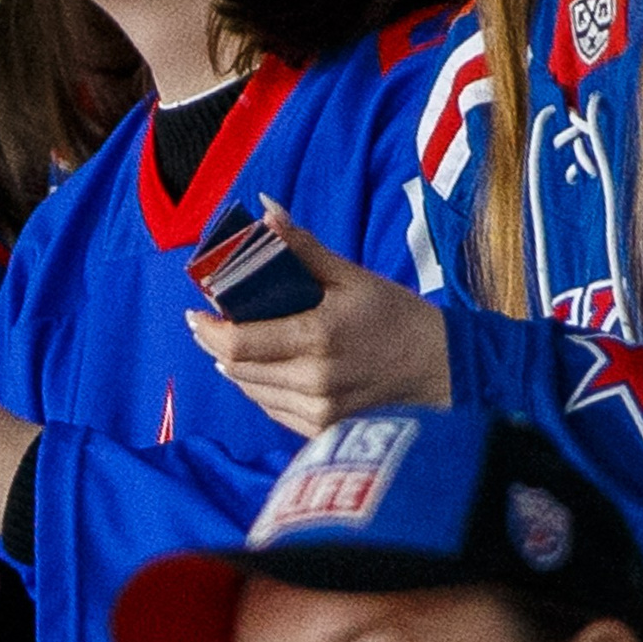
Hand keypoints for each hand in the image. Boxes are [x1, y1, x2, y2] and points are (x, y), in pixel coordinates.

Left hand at [183, 204, 450, 437]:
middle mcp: (315, 381)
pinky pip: (275, 411)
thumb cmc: (400, 318)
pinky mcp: (327, 432)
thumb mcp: (352, 277)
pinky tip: (258, 371)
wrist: (447, 371)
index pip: (239, 343)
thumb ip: (302, 248)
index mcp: (318, 338)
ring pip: (254, 392)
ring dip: (235, 368)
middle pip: (239, 370)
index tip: (195, 313)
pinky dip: (260, 389)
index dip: (208, 330)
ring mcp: (320, 412)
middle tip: (207, 325)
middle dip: (215, 345)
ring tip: (228, 345)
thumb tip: (265, 210)